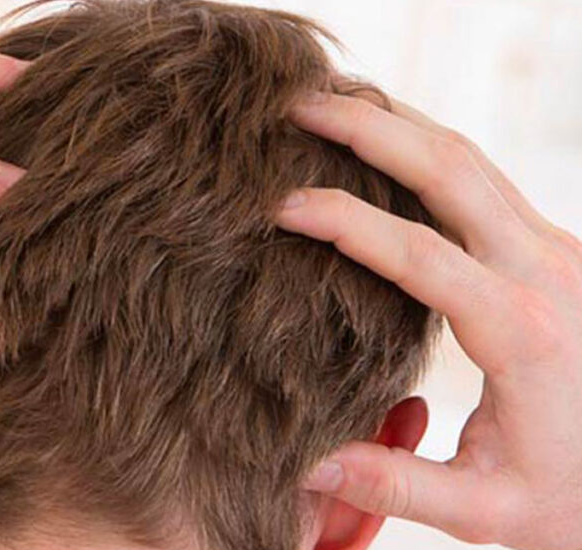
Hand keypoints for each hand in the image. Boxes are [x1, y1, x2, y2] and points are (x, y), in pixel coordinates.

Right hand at [278, 93, 581, 549]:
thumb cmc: (574, 497)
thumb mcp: (489, 511)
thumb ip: (396, 487)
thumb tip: (305, 466)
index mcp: (525, 333)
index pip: (420, 255)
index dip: (346, 222)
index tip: (283, 206)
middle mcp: (546, 274)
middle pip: (452, 171)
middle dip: (371, 130)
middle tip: (300, 107)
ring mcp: (556, 252)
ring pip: (472, 160)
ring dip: (400, 124)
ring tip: (333, 104)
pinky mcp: (552, 250)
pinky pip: (484, 178)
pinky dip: (429, 148)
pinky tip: (387, 142)